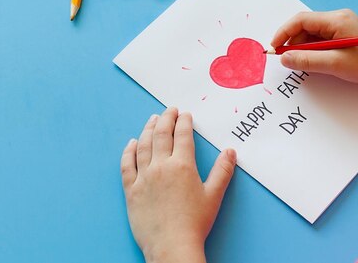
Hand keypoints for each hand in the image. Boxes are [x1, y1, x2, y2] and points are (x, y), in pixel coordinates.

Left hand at [120, 107, 235, 262]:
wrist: (171, 246)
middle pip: (161, 134)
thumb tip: (230, 152)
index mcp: (182, 166)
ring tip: (152, 120)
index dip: (184, 122)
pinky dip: (129, 151)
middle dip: (165, 118)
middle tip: (169, 110)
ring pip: (143, 146)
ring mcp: (143, 178)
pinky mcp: (130, 190)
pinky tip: (132, 143)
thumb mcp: (214, 195)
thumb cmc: (194, 223)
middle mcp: (161, 167)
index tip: (185, 115)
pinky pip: (126, 165)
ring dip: (147, 129)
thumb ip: (223, 171)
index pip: (182, 135)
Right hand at [271, 9, 357, 97]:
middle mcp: (338, 17)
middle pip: (305, 25)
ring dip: (302, 47)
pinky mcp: (344, 33)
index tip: (274, 47)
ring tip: (300, 63)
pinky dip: (313, 48)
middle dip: (292, 41)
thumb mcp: (334, 64)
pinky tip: (313, 61)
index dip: (284, 32)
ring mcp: (342, 24)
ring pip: (312, 32)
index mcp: (337, 19)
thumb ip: (307, 61)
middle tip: (286, 59)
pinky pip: (321, 38)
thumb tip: (284, 58)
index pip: (301, 20)